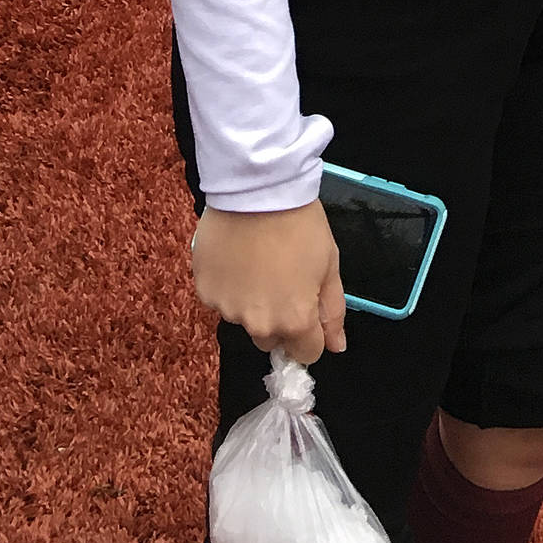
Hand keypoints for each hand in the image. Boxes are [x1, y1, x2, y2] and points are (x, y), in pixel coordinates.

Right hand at [190, 201, 346, 362]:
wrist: (258, 189)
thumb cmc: (301, 224)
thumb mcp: (329, 264)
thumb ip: (333, 311)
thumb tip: (336, 347)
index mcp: (295, 321)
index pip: (306, 353)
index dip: (310, 333)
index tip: (306, 306)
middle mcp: (259, 325)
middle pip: (271, 339)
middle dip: (279, 319)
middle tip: (282, 279)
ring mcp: (228, 310)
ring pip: (244, 319)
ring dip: (252, 302)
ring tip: (258, 261)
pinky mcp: (205, 292)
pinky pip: (220, 300)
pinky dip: (229, 286)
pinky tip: (236, 256)